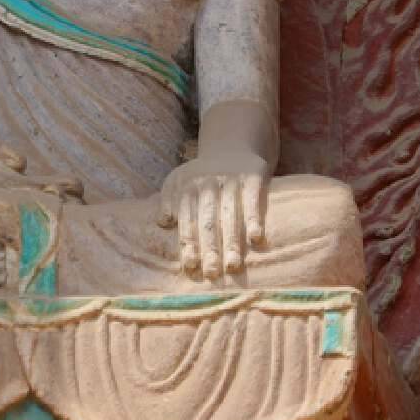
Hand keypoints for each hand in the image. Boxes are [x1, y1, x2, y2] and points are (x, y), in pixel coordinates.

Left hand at [157, 150, 269, 278]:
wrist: (232, 146)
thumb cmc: (202, 175)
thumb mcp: (179, 180)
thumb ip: (169, 201)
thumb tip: (163, 223)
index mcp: (187, 188)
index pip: (187, 220)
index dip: (189, 243)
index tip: (191, 266)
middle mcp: (208, 184)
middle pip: (208, 221)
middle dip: (210, 248)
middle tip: (212, 273)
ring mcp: (231, 180)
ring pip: (230, 215)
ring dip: (232, 241)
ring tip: (233, 265)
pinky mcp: (253, 176)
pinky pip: (252, 200)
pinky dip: (253, 218)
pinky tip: (255, 239)